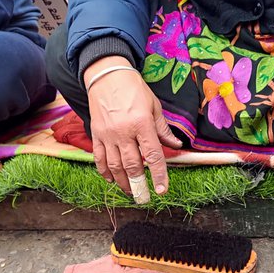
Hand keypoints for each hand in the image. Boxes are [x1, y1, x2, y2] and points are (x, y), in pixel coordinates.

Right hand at [85, 56, 182, 201]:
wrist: (106, 76)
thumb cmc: (134, 89)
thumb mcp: (154, 107)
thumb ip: (163, 130)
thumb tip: (176, 147)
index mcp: (142, 124)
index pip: (152, 155)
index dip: (158, 174)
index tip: (161, 190)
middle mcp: (123, 132)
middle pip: (131, 165)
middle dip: (138, 184)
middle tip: (144, 196)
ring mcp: (108, 135)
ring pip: (114, 165)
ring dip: (122, 181)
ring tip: (130, 190)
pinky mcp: (96, 134)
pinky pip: (99, 158)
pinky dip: (105, 171)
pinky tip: (111, 179)